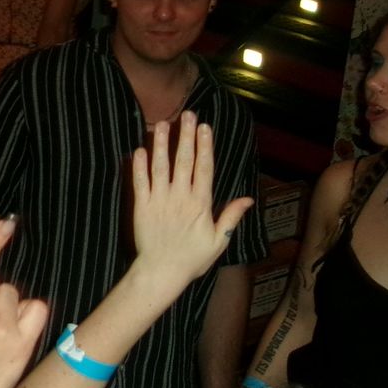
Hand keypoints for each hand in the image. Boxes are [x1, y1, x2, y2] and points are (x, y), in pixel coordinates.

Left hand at [129, 111, 253, 294]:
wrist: (161, 272)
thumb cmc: (192, 259)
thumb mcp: (218, 241)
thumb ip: (230, 217)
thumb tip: (248, 198)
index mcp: (201, 204)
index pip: (204, 169)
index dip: (205, 146)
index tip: (205, 127)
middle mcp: (180, 198)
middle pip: (184, 161)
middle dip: (186, 136)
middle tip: (188, 115)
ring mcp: (159, 201)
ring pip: (160, 167)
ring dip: (161, 144)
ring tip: (163, 124)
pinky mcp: (142, 207)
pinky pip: (140, 182)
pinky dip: (139, 166)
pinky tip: (140, 149)